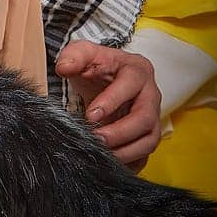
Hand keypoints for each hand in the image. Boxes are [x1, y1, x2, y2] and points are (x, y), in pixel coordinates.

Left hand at [54, 40, 160, 171]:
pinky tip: (108, 163)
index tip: (90, 115)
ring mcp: (153, 118)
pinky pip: (144, 155)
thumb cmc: (99, 66)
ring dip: (125, 151)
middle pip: (145, 118)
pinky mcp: (147, 136)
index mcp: (137, 70)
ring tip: (100, 154)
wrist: (108, 79)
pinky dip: (128, 162)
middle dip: (120, 133)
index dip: (111, 102)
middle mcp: (151, 95)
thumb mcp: (85, 53)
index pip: (131, 85)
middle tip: (95, 139)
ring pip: (149, 140)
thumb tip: (63, 67)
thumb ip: (74, 55)